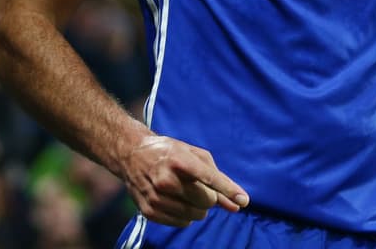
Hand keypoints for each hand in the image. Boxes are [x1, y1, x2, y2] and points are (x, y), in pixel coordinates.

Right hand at [119, 134, 248, 226]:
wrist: (132, 155)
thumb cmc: (170, 153)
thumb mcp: (194, 156)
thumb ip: (218, 179)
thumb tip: (238, 204)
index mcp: (179, 159)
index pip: (209, 178)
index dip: (228, 190)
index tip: (244, 201)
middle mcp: (166, 179)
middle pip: (205, 201)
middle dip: (210, 197)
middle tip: (201, 188)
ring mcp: (156, 196)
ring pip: (195, 215)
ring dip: (198, 208)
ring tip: (188, 195)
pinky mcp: (149, 211)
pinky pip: (181, 223)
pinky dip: (186, 216)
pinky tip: (177, 202)